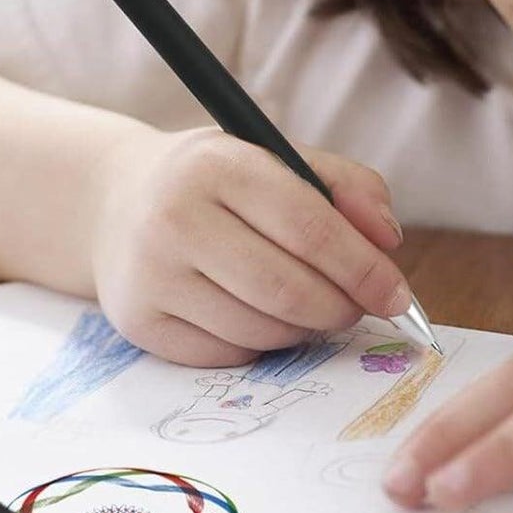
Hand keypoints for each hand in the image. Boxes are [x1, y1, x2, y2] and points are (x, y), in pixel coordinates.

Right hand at [89, 124, 407, 365]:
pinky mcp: (139, 323)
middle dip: (341, 307)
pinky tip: (265, 318)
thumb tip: (389, 243)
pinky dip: (263, 345)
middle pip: (287, 288)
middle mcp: (175, 218)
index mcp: (219, 165)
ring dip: (306, 329)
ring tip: (314, 308)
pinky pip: (227, 354)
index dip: (363, 267)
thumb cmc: (220, 181)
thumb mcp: (280, 158)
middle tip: (358, 308)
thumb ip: (348, 187)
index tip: (396, 293)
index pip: (309, 227)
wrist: (116, 201)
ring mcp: (151, 275)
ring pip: (260, 328)